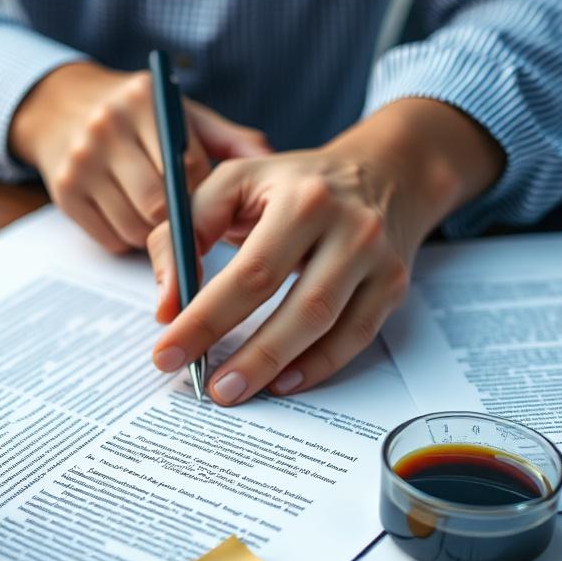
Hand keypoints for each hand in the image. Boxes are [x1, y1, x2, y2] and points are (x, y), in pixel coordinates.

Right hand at [9, 62, 270, 251]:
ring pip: (135, 227)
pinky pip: (110, 238)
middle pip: (158, 204)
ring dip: (155, 236)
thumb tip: (276, 163)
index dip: (206, 197)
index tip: (216, 210)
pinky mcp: (64, 194)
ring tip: (161, 218)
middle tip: (194, 226)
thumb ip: (231, 139)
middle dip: (181, 224)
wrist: (60, 107)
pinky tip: (131, 217)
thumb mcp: (184, 113)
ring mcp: (80, 161)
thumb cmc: (138, 116)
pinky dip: (127, 239)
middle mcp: (107, 127)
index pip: (189, 169)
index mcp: (145, 101)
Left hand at [147, 98, 504, 403]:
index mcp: (302, 198)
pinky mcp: (393, 284)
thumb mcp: (235, 182)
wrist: (382, 171)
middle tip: (207, 388)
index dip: (205, 318)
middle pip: (298, 306)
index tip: (167, 352)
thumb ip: (187, 231)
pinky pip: (356, 337)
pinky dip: (318, 366)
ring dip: (278, 366)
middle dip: (247, 354)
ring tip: (235, 389)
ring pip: (327, 326)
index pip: (250, 270)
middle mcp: (348, 227)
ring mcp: (377, 259)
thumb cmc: (294, 184)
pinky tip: (282, 382)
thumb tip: (167, 305)